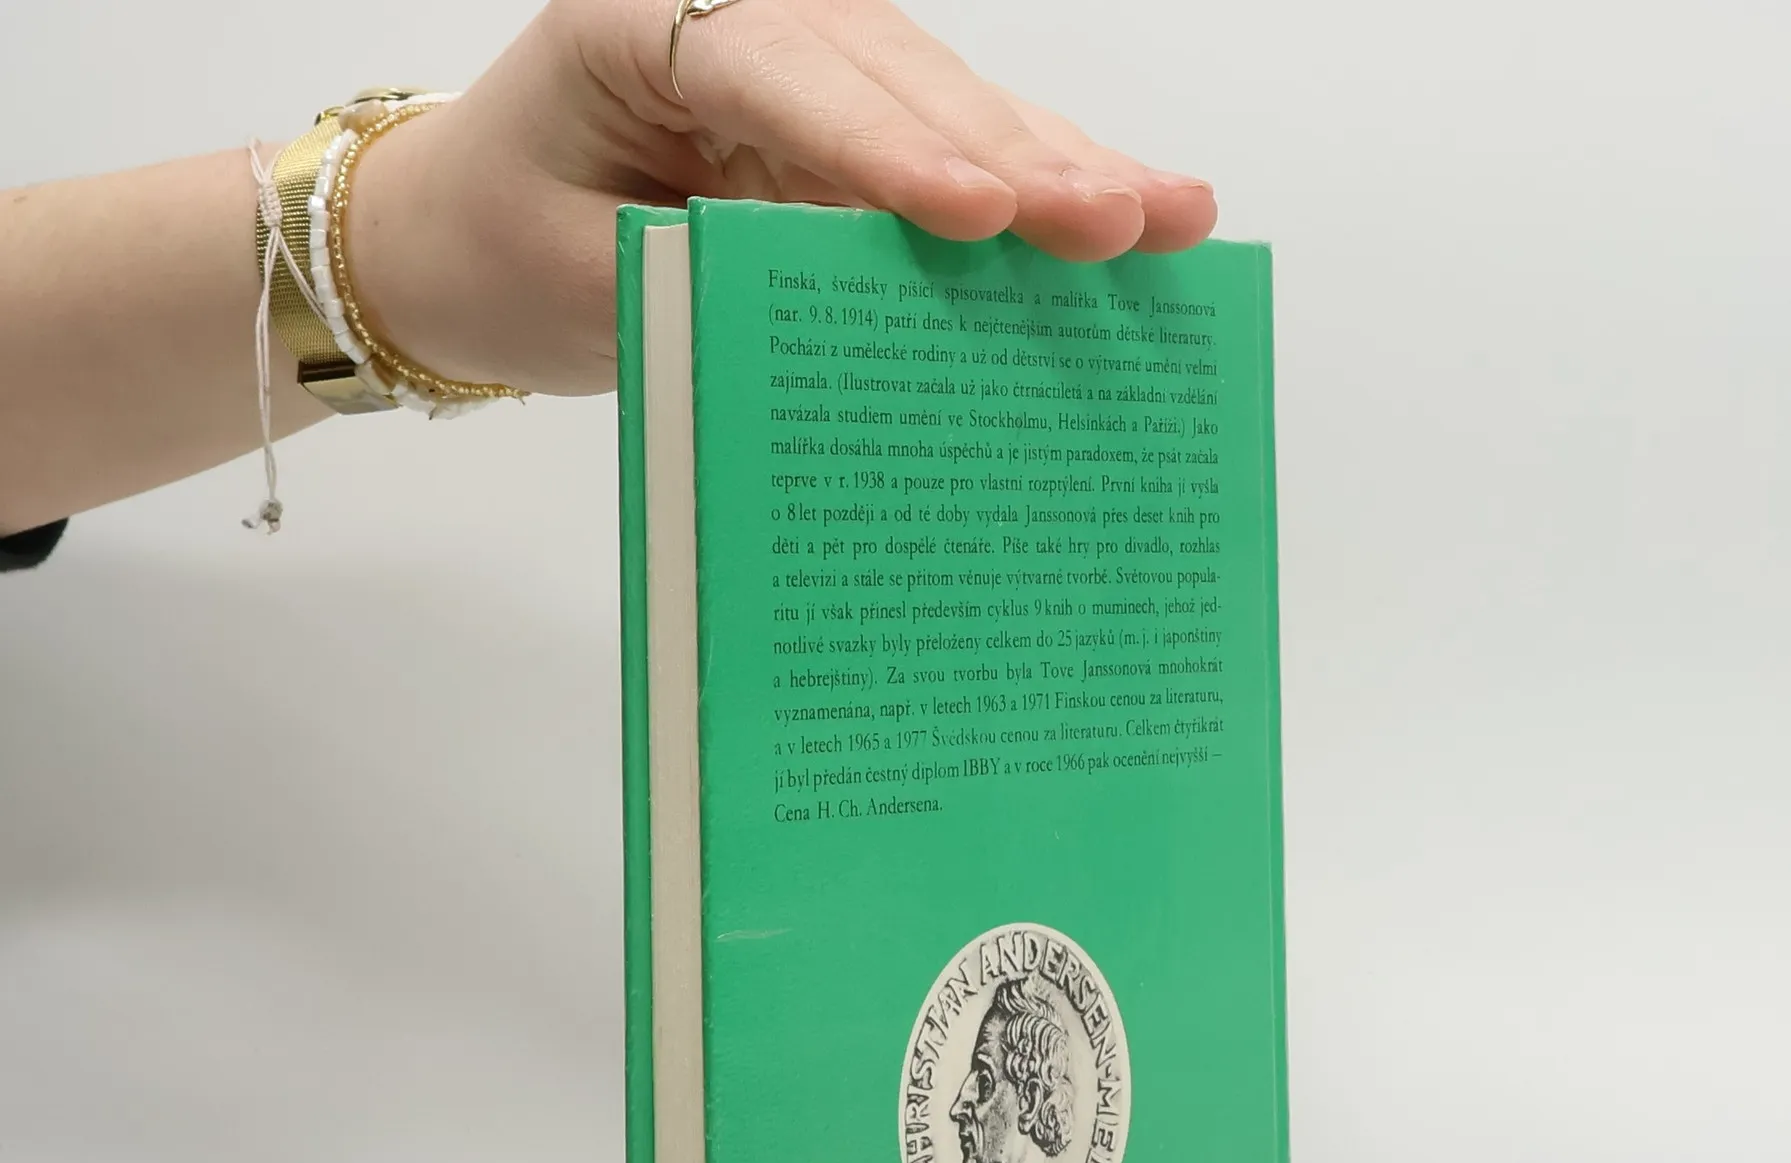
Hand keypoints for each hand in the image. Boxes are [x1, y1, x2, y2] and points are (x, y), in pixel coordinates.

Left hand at [348, 0, 1218, 396]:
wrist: (451, 238)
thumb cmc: (493, 247)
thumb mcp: (575, 281)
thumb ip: (699, 287)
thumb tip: (843, 331)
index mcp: (643, 21)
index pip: (781, 75)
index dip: (884, 148)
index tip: (972, 217)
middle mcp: (741, 20)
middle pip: (897, 80)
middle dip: (1012, 158)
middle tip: (1117, 223)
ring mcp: (803, 74)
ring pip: (948, 109)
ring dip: (1057, 169)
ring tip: (1166, 218)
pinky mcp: (838, 138)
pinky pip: (946, 157)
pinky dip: (1033, 193)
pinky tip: (1129, 211)